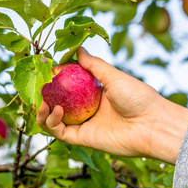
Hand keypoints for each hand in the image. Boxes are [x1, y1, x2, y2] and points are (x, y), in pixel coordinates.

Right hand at [37, 47, 187, 163]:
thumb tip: (78, 48)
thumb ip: (94, 64)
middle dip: (43, 98)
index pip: (68, 87)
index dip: (54, 81)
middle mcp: (87, 110)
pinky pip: (62, 133)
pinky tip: (55, 110)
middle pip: (57, 104)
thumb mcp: (114, 76)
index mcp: (94, 94)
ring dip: (43, 112)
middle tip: (35, 88)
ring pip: (55, 121)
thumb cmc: (138, 97)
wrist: (152, 124)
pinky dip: (53, 123)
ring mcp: (85, 125)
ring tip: (41, 102)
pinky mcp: (84, 139)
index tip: (43, 70)